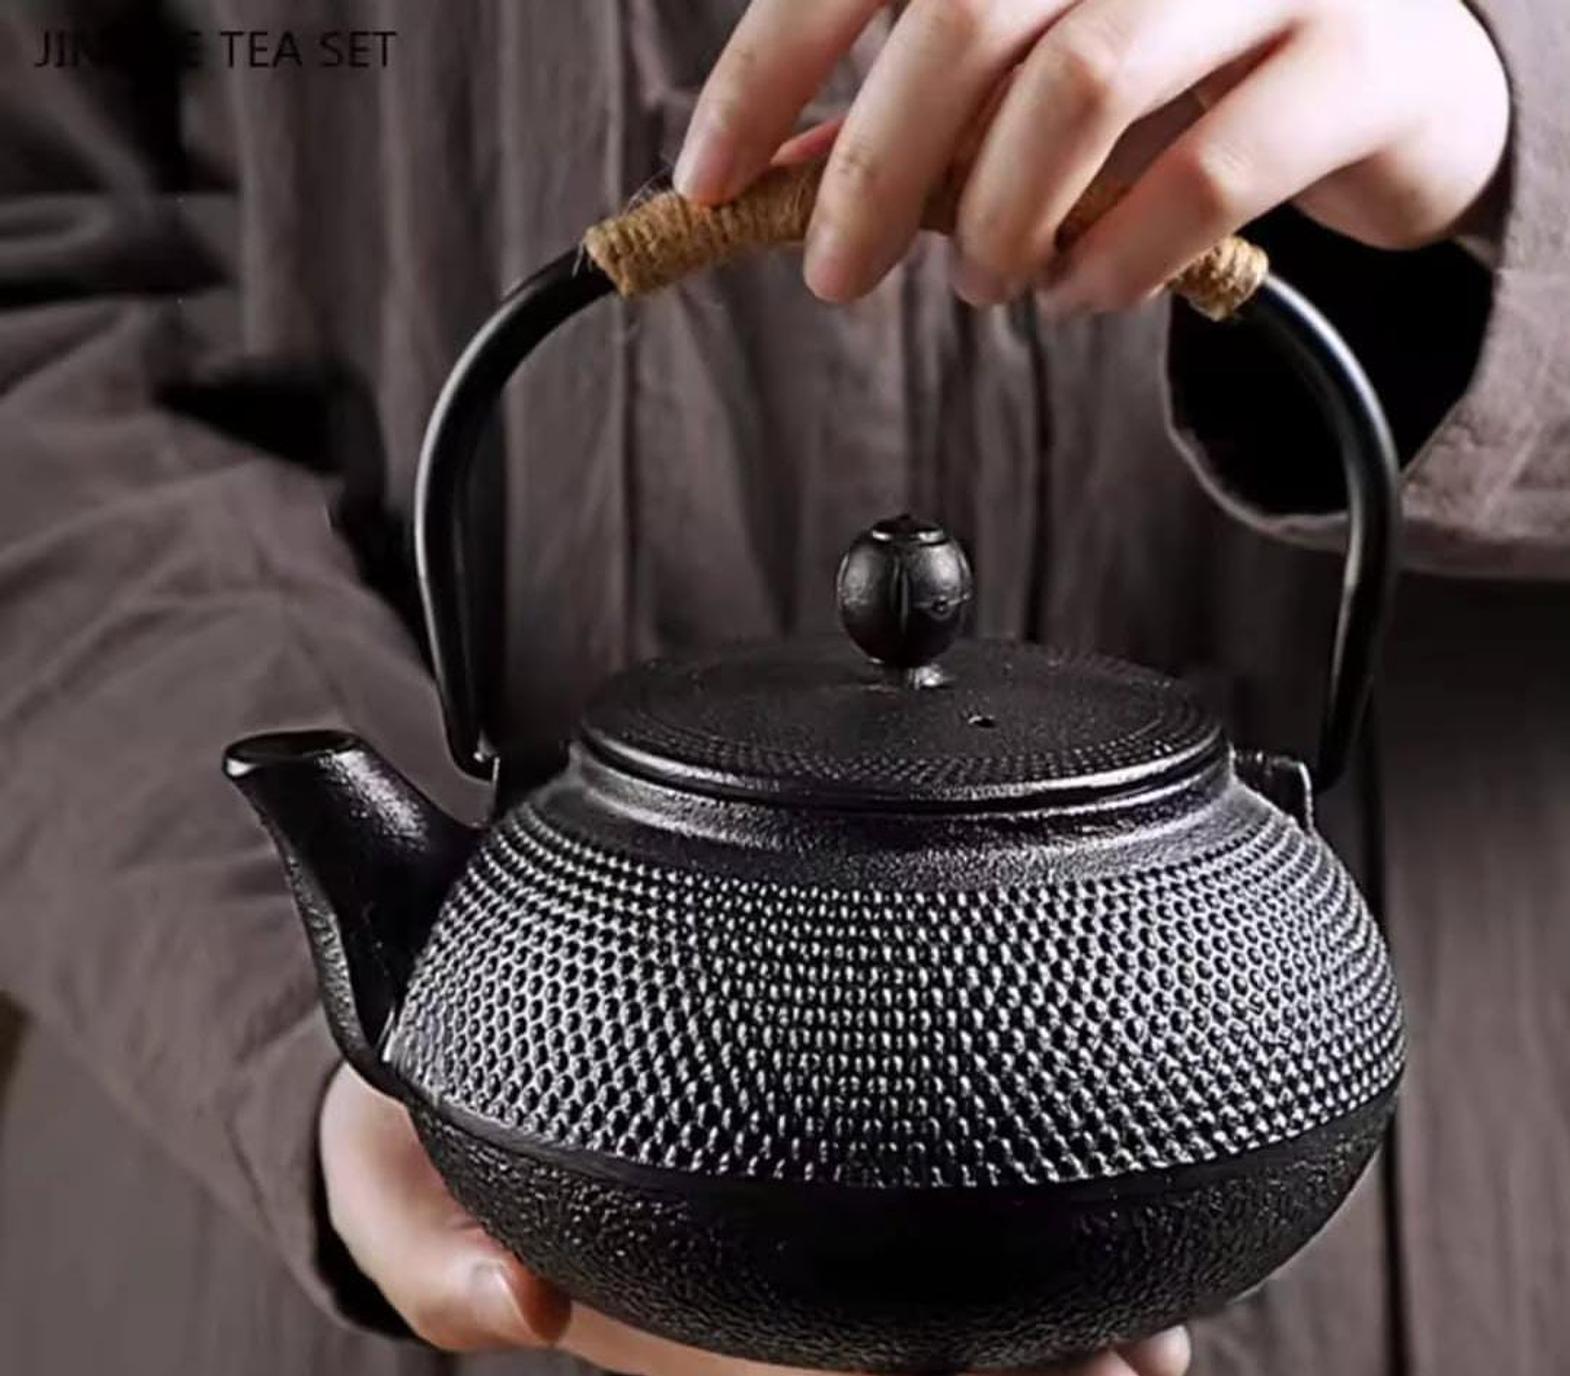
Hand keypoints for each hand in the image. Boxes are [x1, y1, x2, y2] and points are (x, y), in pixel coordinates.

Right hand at [320, 1065, 1189, 1375]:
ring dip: (1028, 1314)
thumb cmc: (414, 1159)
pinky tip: (1078, 1235)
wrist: (420, 1107)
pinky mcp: (776, 1186)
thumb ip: (440, 1266)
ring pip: (905, 1286)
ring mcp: (758, 1242)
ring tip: (1158, 1339)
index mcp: (642, 1295)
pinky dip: (983, 1234)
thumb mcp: (399, 1212)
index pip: (769, 1352)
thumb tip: (512, 1311)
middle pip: (873, 1335)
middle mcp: (724, 1283)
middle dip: (1003, 1367)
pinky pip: (889, 1218)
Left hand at [674, 0, 1509, 309]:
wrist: (1389, 74)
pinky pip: (1211, 172)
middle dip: (876, 172)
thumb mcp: (1036, 73)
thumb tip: (783, 178)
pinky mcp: (1361, 57)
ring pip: (1086, 82)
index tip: (712, 179)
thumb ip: (924, 111)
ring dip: (1002, 220)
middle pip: (968, 14)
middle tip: (837, 276)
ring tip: (984, 282)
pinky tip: (1082, 294)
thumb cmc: (1183, 69)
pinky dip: (1118, 261)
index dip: (773, 65)